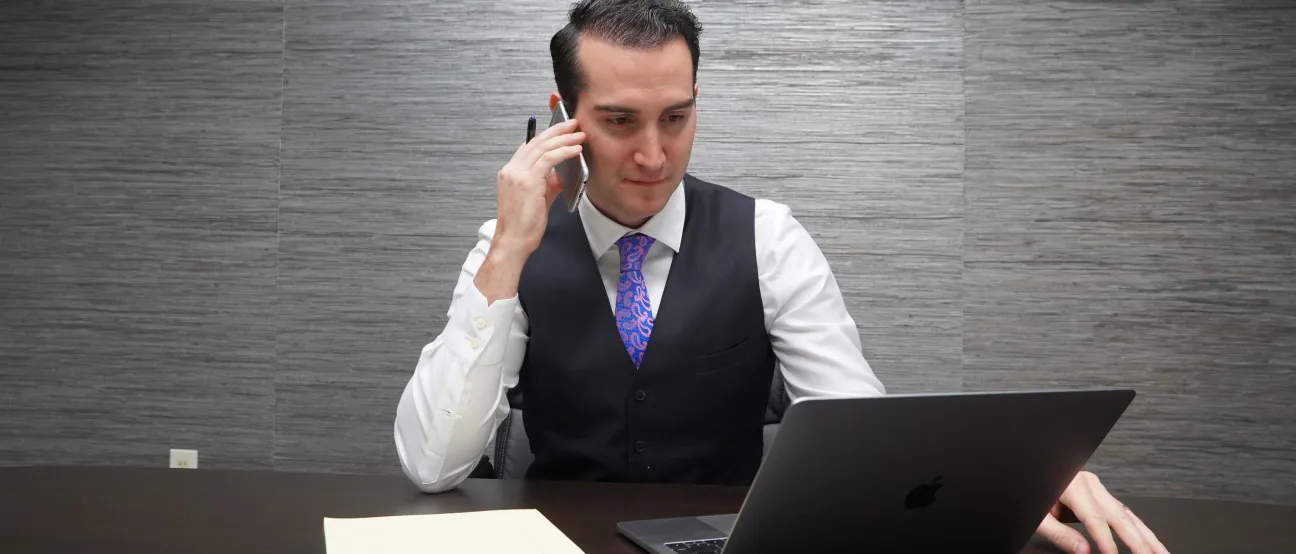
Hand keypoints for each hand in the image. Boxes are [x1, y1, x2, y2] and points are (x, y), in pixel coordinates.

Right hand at [492, 117, 583, 258]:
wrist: (513, 241)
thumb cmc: (523, 226)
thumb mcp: (538, 199)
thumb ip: (547, 184)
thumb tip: (559, 175)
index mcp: (510, 172)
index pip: (529, 146)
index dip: (546, 136)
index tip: (561, 130)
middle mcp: (511, 170)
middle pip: (536, 141)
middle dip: (557, 130)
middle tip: (573, 124)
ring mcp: (517, 174)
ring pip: (543, 147)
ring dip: (564, 138)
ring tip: (579, 134)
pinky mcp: (528, 181)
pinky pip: (549, 158)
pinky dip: (564, 151)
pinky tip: (575, 149)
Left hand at [1036, 471, 1169, 553]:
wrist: (1032, 472)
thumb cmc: (1036, 494)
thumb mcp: (1039, 516)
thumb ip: (1060, 534)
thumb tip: (1083, 550)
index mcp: (1074, 486)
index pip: (1094, 518)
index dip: (1105, 540)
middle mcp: (1091, 485)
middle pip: (1119, 516)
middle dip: (1137, 541)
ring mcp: (1098, 489)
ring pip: (1128, 515)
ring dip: (1147, 537)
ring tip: (1160, 553)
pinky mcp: (1102, 496)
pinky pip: (1124, 514)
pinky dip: (1139, 531)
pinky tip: (1150, 543)